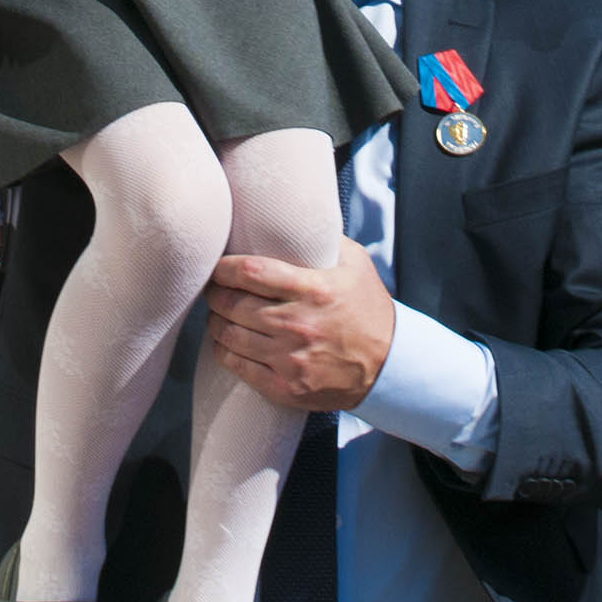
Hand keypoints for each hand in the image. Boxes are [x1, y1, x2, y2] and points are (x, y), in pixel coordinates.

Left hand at [204, 242, 395, 413]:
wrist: (388, 365)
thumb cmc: (367, 307)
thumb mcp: (355, 263)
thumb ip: (323, 238)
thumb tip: (290, 213)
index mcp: (313, 289)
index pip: (250, 273)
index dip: (224, 267)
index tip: (218, 266)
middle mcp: (298, 324)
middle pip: (232, 305)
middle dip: (215, 294)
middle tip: (213, 289)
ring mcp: (291, 360)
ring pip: (229, 336)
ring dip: (216, 322)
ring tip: (218, 314)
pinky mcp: (287, 387)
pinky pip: (238, 367)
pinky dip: (224, 352)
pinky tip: (226, 342)